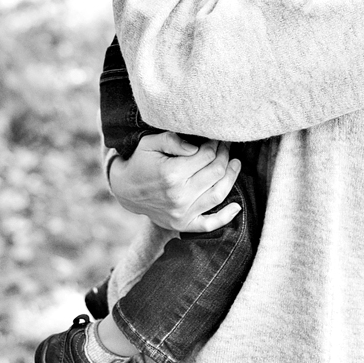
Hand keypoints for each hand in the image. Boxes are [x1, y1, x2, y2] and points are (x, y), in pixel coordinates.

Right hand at [108, 132, 241, 232]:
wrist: (126, 190)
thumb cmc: (140, 162)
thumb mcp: (150, 143)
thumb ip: (173, 140)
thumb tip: (197, 147)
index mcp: (171, 174)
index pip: (206, 156)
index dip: (215, 144)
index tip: (216, 138)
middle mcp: (179, 196)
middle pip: (215, 173)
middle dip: (224, 156)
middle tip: (226, 146)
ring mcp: (182, 213)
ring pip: (218, 194)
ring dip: (231, 177)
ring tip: (235, 164)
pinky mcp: (182, 224)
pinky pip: (209, 224)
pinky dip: (226, 217)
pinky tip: (237, 206)